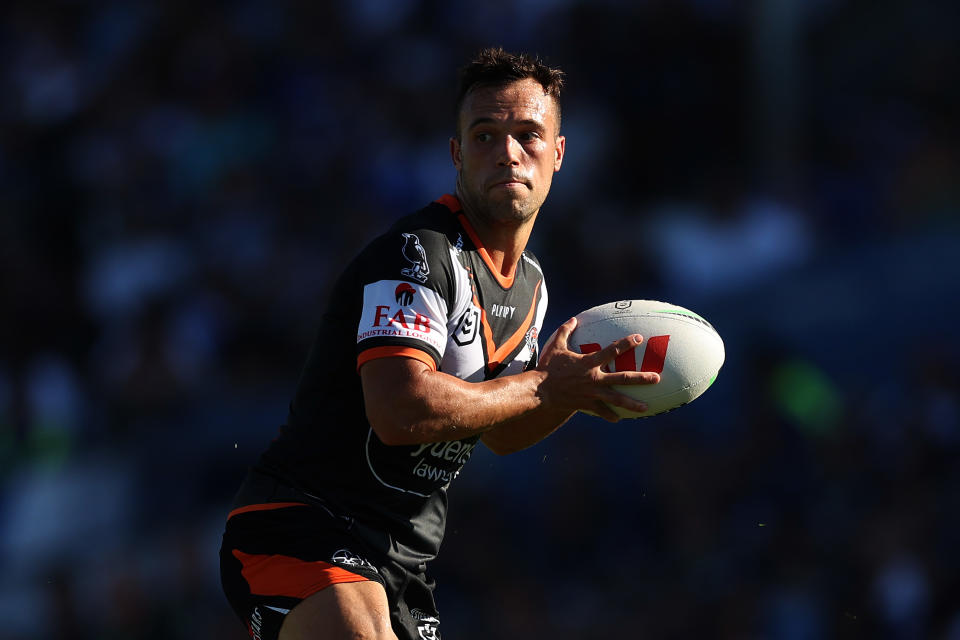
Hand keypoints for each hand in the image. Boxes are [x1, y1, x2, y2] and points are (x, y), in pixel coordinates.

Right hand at [536, 317, 659, 421]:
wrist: (539, 391)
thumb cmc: (548, 367)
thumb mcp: (556, 347)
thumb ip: (565, 332)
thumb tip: (573, 319)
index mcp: (588, 362)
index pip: (611, 350)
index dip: (626, 343)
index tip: (639, 339)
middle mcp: (594, 378)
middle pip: (622, 378)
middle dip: (641, 378)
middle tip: (656, 378)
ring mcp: (592, 393)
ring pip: (616, 399)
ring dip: (632, 403)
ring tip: (646, 407)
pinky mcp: (586, 404)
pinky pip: (601, 411)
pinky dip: (609, 415)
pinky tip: (618, 419)